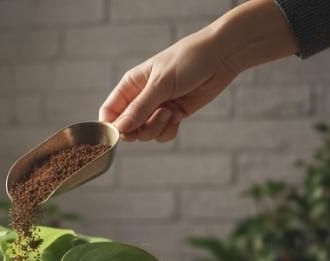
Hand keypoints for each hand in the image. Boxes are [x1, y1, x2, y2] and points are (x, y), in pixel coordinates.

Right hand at [99, 31, 240, 142]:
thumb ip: (140, 108)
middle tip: (154, 119)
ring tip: (171, 112)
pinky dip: (169, 130)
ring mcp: (156, 108)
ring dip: (157, 128)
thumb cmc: (188, 61)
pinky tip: (178, 116)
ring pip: (145, 133)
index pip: (109, 112)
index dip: (112, 126)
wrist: (220, 58)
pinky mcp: (173, 115)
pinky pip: (162, 134)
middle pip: (127, 128)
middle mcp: (140, 99)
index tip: (123, 133)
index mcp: (130, 86)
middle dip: (139, 130)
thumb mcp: (161, 84)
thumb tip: (120, 128)